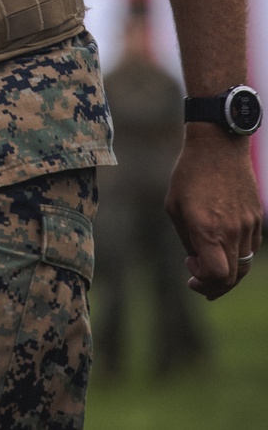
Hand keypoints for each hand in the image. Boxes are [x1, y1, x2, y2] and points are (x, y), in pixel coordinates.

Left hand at [165, 127, 261, 298]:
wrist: (219, 145)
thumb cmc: (190, 173)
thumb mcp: (175, 206)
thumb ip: (187, 238)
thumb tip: (197, 260)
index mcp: (208, 229)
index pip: (216, 274)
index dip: (203, 279)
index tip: (189, 264)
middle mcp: (232, 231)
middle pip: (232, 277)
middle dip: (213, 285)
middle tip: (197, 282)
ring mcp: (248, 225)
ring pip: (244, 265)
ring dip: (227, 273)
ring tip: (210, 270)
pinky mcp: (256, 218)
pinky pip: (250, 248)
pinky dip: (237, 256)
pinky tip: (223, 249)